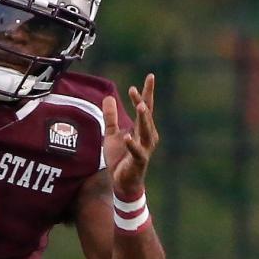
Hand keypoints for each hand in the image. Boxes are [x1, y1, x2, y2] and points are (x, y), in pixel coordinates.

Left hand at [102, 73, 158, 197]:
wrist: (122, 182)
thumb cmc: (120, 157)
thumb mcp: (112, 134)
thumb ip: (110, 117)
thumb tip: (108, 97)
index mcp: (142, 129)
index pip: (145, 107)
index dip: (147, 92)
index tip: (150, 76)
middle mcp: (147, 136)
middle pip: (147, 116)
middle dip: (143, 102)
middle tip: (137, 90)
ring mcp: (145, 149)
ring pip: (146, 131)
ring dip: (144, 119)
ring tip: (141, 106)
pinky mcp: (139, 161)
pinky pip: (137, 151)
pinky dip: (132, 144)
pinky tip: (127, 137)